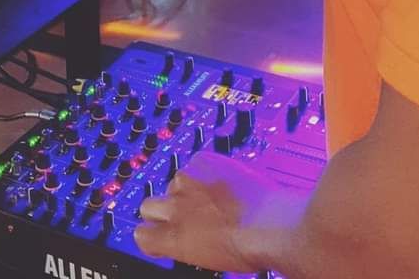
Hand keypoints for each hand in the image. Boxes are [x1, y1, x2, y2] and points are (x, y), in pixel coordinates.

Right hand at [135, 150, 302, 273]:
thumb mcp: (210, 258)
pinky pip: (196, 163)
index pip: (141, 235)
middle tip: (187, 213)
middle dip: (163, 209)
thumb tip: (184, 237)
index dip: (152, 233)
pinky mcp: (205, 159)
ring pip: (175, 181)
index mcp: (175, 239)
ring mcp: (189, 181)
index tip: (161, 232)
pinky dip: (206, 171)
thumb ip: (188, 243)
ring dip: (188, 188)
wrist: (277, 225)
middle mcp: (176, 208)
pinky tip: (225, 182)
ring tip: (214, 197)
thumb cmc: (250, 249)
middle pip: (148, 205)